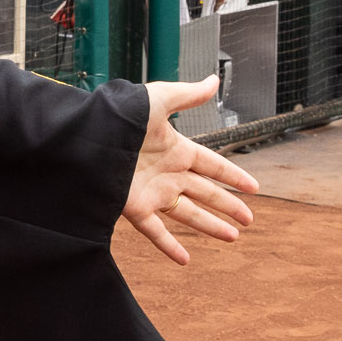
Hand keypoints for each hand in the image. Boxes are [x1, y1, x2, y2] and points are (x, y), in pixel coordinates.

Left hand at [123, 76, 257, 266]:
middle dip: (228, 205)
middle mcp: (166, 172)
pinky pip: (155, 232)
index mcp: (175, 149)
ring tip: (232, 238)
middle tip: (249, 219)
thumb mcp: (159, 101)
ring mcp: (151, 192)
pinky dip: (170, 246)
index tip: (254, 188)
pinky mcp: (133, 208)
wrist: (87, 138)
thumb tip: (214, 80)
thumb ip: (188, 95)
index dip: (233, 175)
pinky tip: (185, 260)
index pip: (212, 165)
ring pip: (187, 214)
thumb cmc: (121, 115)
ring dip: (210, 226)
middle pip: (205, 192)